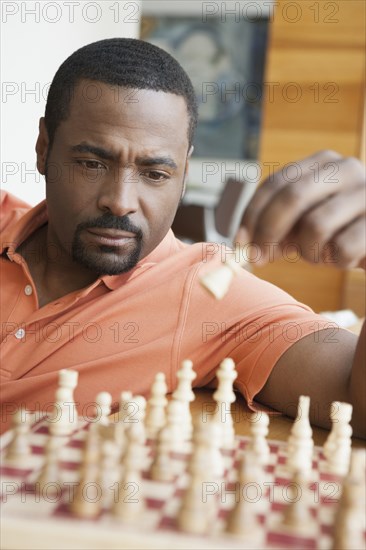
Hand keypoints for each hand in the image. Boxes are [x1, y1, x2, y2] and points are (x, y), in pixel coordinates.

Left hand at [236, 150, 365, 268]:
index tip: (239, 242)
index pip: (276, 182)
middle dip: (268, 232)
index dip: (252, 213)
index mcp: (323, 163)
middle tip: (258, 259)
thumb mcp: (303, 225)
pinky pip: (342, 248)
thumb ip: (274, 229)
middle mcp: (347, 169)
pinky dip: (336, 261)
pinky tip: (346, 259)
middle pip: (292, 197)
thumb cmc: (338, 233)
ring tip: (322, 255)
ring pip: (315, 226)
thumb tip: (241, 245)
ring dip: (309, 252)